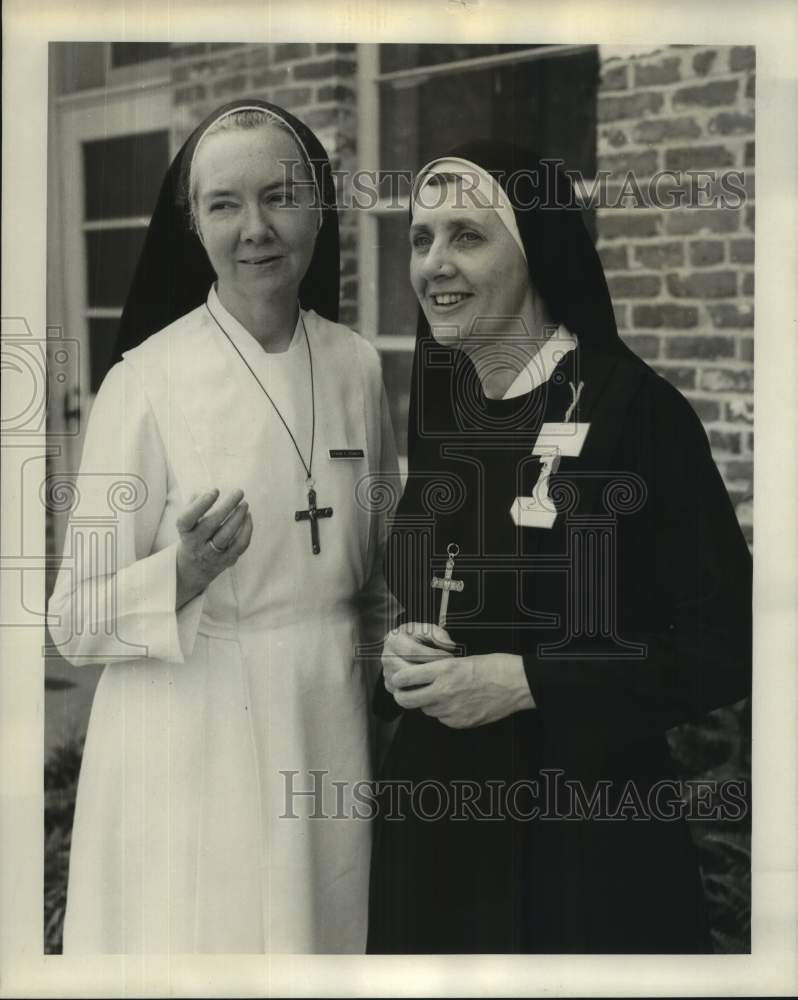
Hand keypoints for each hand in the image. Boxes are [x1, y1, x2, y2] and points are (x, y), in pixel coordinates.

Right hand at [175, 488, 252, 607]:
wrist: (192, 569)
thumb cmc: (193, 535)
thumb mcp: (188, 522)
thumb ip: (193, 505)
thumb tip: (204, 490)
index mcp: (184, 532)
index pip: (187, 518)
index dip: (200, 504)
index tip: (215, 491)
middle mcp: (195, 545)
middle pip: (211, 524)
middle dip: (227, 506)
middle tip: (239, 492)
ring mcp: (211, 554)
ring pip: (226, 535)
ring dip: (238, 517)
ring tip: (245, 504)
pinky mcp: (226, 560)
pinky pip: (239, 545)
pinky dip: (246, 530)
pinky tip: (248, 517)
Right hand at [381, 621, 456, 694]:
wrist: (408, 647)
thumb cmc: (420, 637)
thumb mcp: (428, 630)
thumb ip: (438, 634)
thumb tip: (449, 645)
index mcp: (393, 640)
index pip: (412, 650)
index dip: (432, 654)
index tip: (449, 656)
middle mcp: (386, 657)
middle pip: (407, 669)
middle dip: (430, 671)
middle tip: (447, 670)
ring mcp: (387, 672)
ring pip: (406, 684)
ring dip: (426, 683)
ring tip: (441, 678)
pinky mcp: (390, 686)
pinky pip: (405, 693)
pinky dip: (421, 691)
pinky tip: (433, 685)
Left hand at [391, 652, 535, 727]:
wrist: (518, 685)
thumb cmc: (495, 666)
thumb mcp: (463, 659)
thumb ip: (440, 670)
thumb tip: (424, 677)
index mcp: (444, 670)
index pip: (406, 677)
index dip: (398, 679)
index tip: (398, 678)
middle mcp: (444, 691)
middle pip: (407, 700)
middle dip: (402, 696)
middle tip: (404, 692)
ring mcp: (451, 710)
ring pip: (426, 709)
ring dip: (427, 703)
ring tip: (440, 694)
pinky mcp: (460, 723)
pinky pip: (443, 719)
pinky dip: (445, 712)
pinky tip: (458, 703)